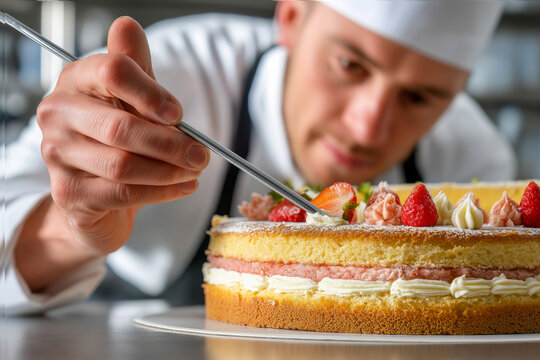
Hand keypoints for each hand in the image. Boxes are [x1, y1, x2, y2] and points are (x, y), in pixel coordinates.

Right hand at [36, 17, 208, 254]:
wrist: (95, 189)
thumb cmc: (116, 136)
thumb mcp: (130, 98)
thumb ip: (135, 67)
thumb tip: (128, 25)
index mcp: (76, 80)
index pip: (113, 72)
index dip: (152, 93)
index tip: (178, 114)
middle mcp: (58, 114)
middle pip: (121, 128)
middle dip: (171, 144)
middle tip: (201, 154)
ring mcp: (58, 155)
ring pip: (124, 165)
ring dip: (170, 171)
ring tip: (195, 170)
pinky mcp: (70, 192)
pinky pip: (123, 193)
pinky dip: (162, 192)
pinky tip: (183, 186)